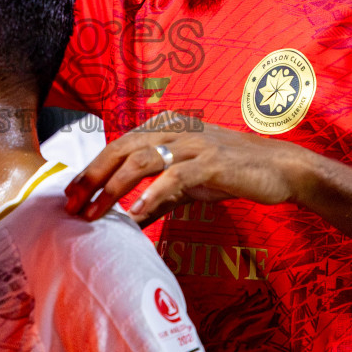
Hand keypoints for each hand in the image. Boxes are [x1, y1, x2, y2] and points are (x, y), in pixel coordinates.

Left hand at [63, 111, 313, 223]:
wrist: (280, 168)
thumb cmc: (231, 173)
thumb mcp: (187, 185)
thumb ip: (157, 198)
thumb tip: (126, 221)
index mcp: (165, 130)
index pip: (118, 147)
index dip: (91, 170)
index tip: (70, 197)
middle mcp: (175, 131)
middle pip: (121, 149)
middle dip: (92, 177)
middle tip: (72, 205)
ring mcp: (194, 145)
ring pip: (142, 161)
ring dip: (114, 189)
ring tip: (96, 213)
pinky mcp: (213, 162)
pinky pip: (175, 176)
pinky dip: (152, 194)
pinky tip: (137, 213)